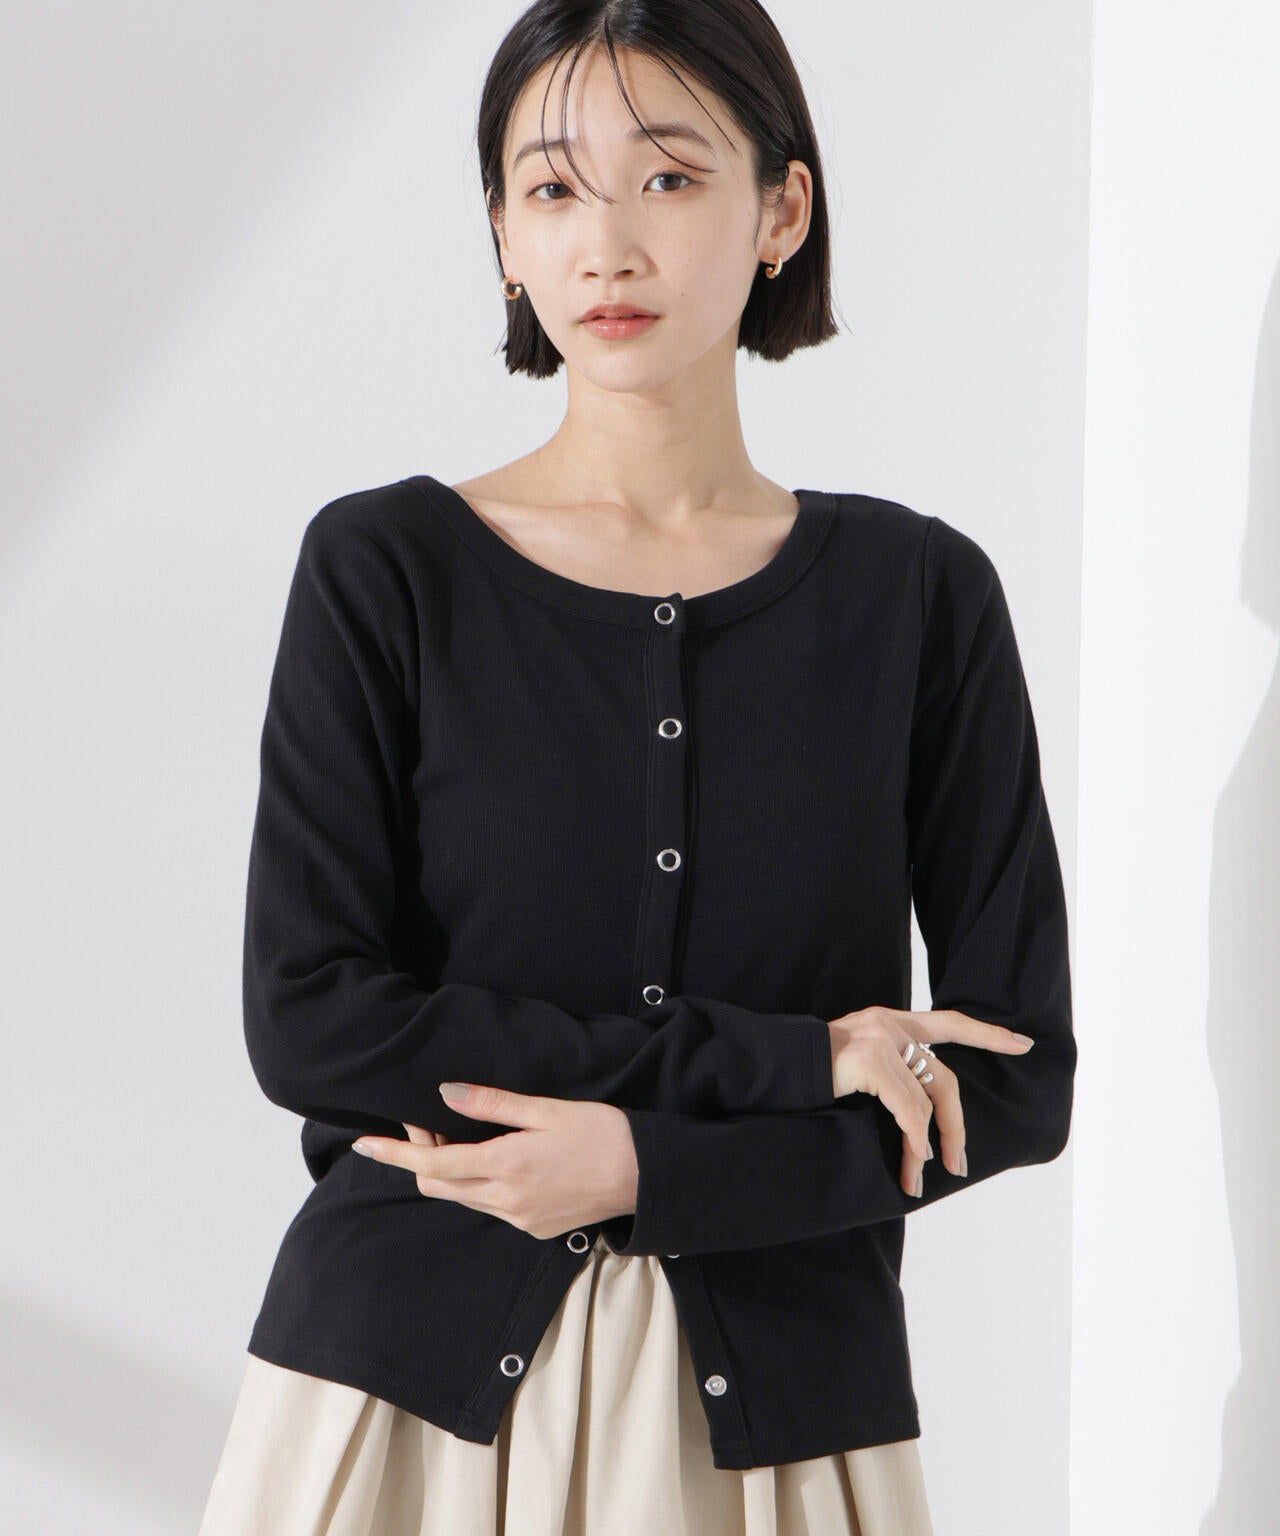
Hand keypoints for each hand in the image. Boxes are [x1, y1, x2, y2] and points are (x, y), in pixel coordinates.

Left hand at [349, 1083, 638, 1241]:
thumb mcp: (546, 1109)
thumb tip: (445, 1094)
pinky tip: (494, 1161)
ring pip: (463, 1198)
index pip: (432, 1164)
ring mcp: (519, 1219)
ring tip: (456, 1137)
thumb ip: (493, 1104)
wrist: (645, 1176)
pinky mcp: (533, 1228)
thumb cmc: (601, 1132)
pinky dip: (477, 1185)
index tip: (363, 1144)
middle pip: (439, 1186)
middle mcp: (505, 1200)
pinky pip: (489, 1207)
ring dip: (449, 1172)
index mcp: (505, 1165)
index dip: (394, 1154)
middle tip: (424, 1122)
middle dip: (421, 1157)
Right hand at [828, 1007, 1035, 1198]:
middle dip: (956, 1126)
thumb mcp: (857, 1060)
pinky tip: (911, 1162)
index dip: (987, 1035)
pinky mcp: (870, 1060)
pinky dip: (914, 1141)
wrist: (771, 1061)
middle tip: (958, 1163)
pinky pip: (907, 1110)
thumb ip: (889, 1068)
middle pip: (945, 1078)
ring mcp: (881, 1040)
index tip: (1022, 1044)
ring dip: (927, 1147)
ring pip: (927, 1102)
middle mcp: (890, 1024)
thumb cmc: (809, 1070)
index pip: (948, 1023)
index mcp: (890, 1020)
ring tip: (918, 1177)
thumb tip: (919, 1114)